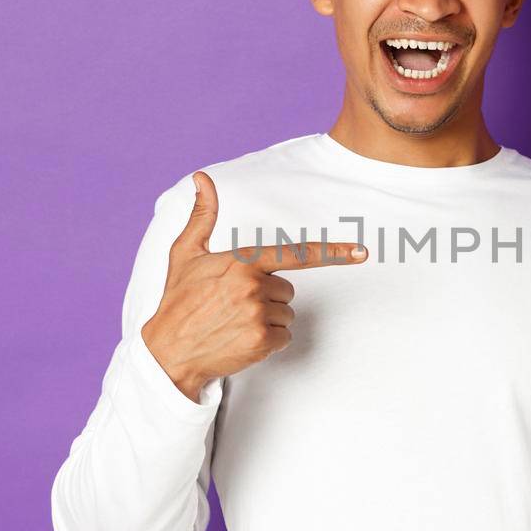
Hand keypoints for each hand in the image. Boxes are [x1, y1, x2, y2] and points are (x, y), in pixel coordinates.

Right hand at [141, 171, 367, 402]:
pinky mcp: (261, 341)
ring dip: (267, 319)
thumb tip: (203, 178)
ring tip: (234, 321)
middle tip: (234, 303)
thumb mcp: (186, 253)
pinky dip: (267, 341)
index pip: (296, 254)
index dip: (333, 252)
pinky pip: (283, 337)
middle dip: (268, 296)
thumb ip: (203, 215)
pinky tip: (240, 338)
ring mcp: (258, 315)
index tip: (362, 251)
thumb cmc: (178, 301)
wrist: (168, 351)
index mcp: (242, 262)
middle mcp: (253, 287)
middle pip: (287, 289)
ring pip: (287, 314)